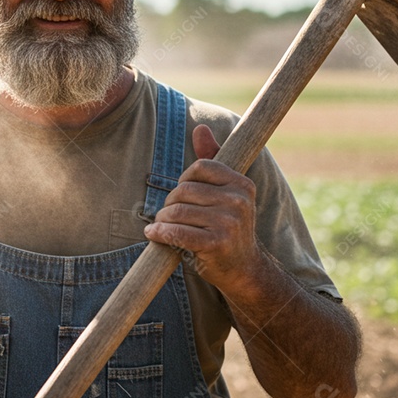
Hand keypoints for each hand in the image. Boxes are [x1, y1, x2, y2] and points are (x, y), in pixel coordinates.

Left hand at [144, 124, 262, 290]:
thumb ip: (212, 159)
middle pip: (184, 190)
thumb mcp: (225, 192)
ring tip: (160, 226)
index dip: (184, 181)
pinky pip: (177, 232)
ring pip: (177, 211)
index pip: (199, 167)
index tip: (183, 196)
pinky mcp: (216, 244)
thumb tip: (200, 128)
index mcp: (242, 183)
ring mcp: (229, 223)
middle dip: (169, 203)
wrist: (244, 269)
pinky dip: (160, 233)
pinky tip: (153, 235)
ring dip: (162, 220)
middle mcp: (239, 200)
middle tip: (167, 216)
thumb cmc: (228, 227)